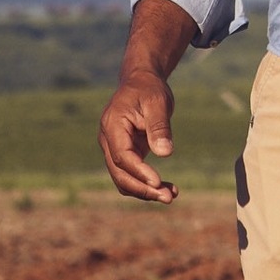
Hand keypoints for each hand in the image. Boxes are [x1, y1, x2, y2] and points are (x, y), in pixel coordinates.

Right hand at [98, 69, 179, 203]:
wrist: (141, 81)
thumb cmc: (149, 89)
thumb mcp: (157, 102)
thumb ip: (159, 127)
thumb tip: (165, 153)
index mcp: (112, 125)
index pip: (122, 156)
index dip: (139, 171)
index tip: (158, 182)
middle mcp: (108, 140)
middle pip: (120, 173)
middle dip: (143, 188)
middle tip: (168, 197)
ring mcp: (114, 149)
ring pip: (124, 179)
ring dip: (145, 191)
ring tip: (171, 195)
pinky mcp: (125, 154)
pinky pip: (132, 174)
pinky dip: (147, 183)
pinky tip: (167, 188)